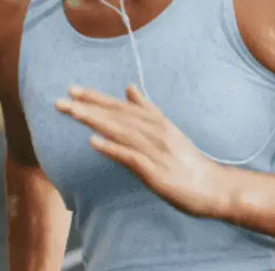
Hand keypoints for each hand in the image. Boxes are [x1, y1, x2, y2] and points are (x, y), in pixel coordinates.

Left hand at [55, 85, 227, 217]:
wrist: (212, 186)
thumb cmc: (187, 161)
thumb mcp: (168, 130)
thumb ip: (147, 110)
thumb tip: (129, 88)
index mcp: (157, 123)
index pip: (122, 107)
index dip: (97, 98)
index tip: (72, 90)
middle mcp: (156, 133)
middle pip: (119, 117)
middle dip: (89, 107)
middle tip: (62, 100)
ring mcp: (156, 151)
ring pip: (122, 132)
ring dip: (97, 121)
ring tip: (73, 113)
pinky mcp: (156, 172)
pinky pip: (131, 157)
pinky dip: (113, 148)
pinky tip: (94, 142)